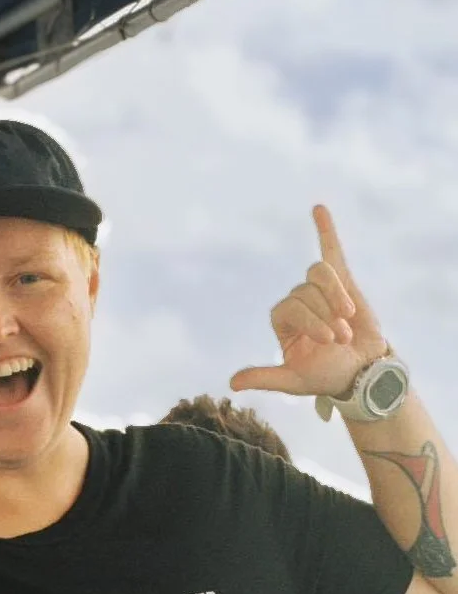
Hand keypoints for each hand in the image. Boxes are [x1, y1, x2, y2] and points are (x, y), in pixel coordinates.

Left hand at [231, 206, 389, 398]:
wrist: (362, 370)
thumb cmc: (327, 376)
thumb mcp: (294, 380)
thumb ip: (265, 377)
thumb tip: (231, 384)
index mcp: (283, 321)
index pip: (289, 306)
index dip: (312, 321)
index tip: (331, 341)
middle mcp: (297, 302)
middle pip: (306, 292)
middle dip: (328, 316)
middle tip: (342, 338)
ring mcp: (319, 290)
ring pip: (321, 274)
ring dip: (336, 296)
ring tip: (348, 318)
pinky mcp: (343, 280)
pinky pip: (330, 251)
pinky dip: (326, 230)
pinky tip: (318, 209)